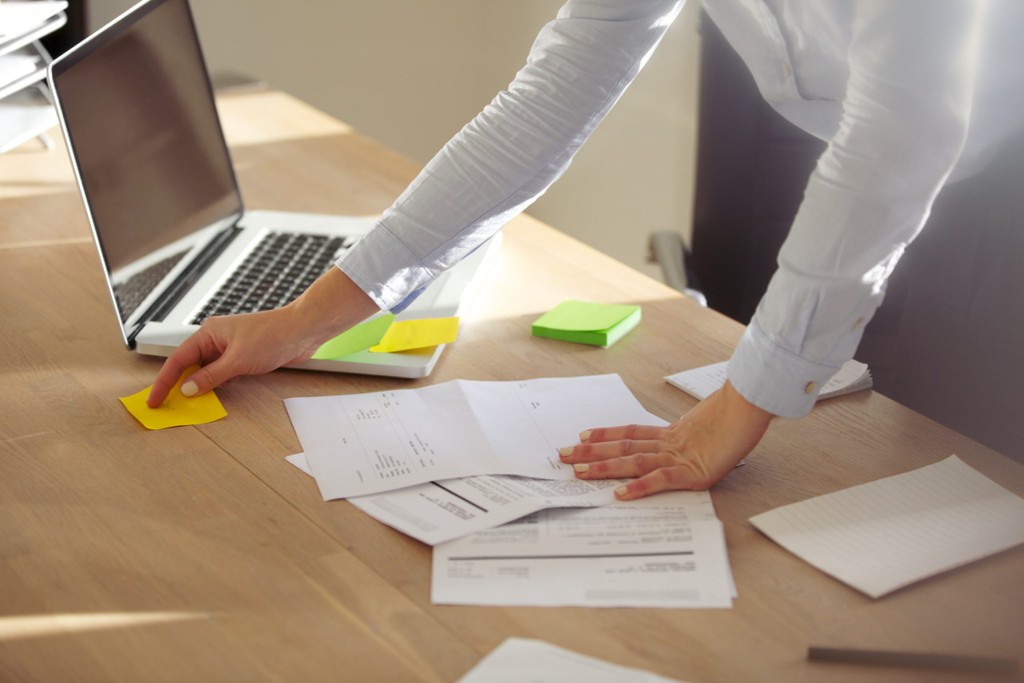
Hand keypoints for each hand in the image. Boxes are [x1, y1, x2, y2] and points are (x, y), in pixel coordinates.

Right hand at [146, 267, 378, 406]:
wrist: (303, 330)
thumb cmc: (273, 336)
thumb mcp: (238, 360)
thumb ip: (211, 377)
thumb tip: (189, 389)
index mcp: (208, 333)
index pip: (178, 360)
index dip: (164, 382)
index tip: (154, 400)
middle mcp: (216, 339)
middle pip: (189, 365)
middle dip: (179, 385)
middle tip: (167, 406)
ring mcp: (230, 348)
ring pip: (206, 371)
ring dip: (200, 386)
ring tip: (188, 405)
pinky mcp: (244, 356)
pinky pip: (223, 373)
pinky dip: (217, 385)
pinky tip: (214, 395)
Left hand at [558, 380, 773, 498]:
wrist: (753, 406)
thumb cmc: (740, 414)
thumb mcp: (713, 425)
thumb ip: (698, 433)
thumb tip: (695, 438)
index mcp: (674, 433)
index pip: (631, 432)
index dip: (605, 434)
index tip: (582, 436)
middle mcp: (670, 443)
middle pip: (622, 446)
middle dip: (590, 452)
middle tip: (563, 456)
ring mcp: (679, 457)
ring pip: (631, 461)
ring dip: (602, 467)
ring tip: (578, 472)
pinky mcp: (692, 473)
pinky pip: (659, 480)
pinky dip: (638, 487)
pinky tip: (619, 493)